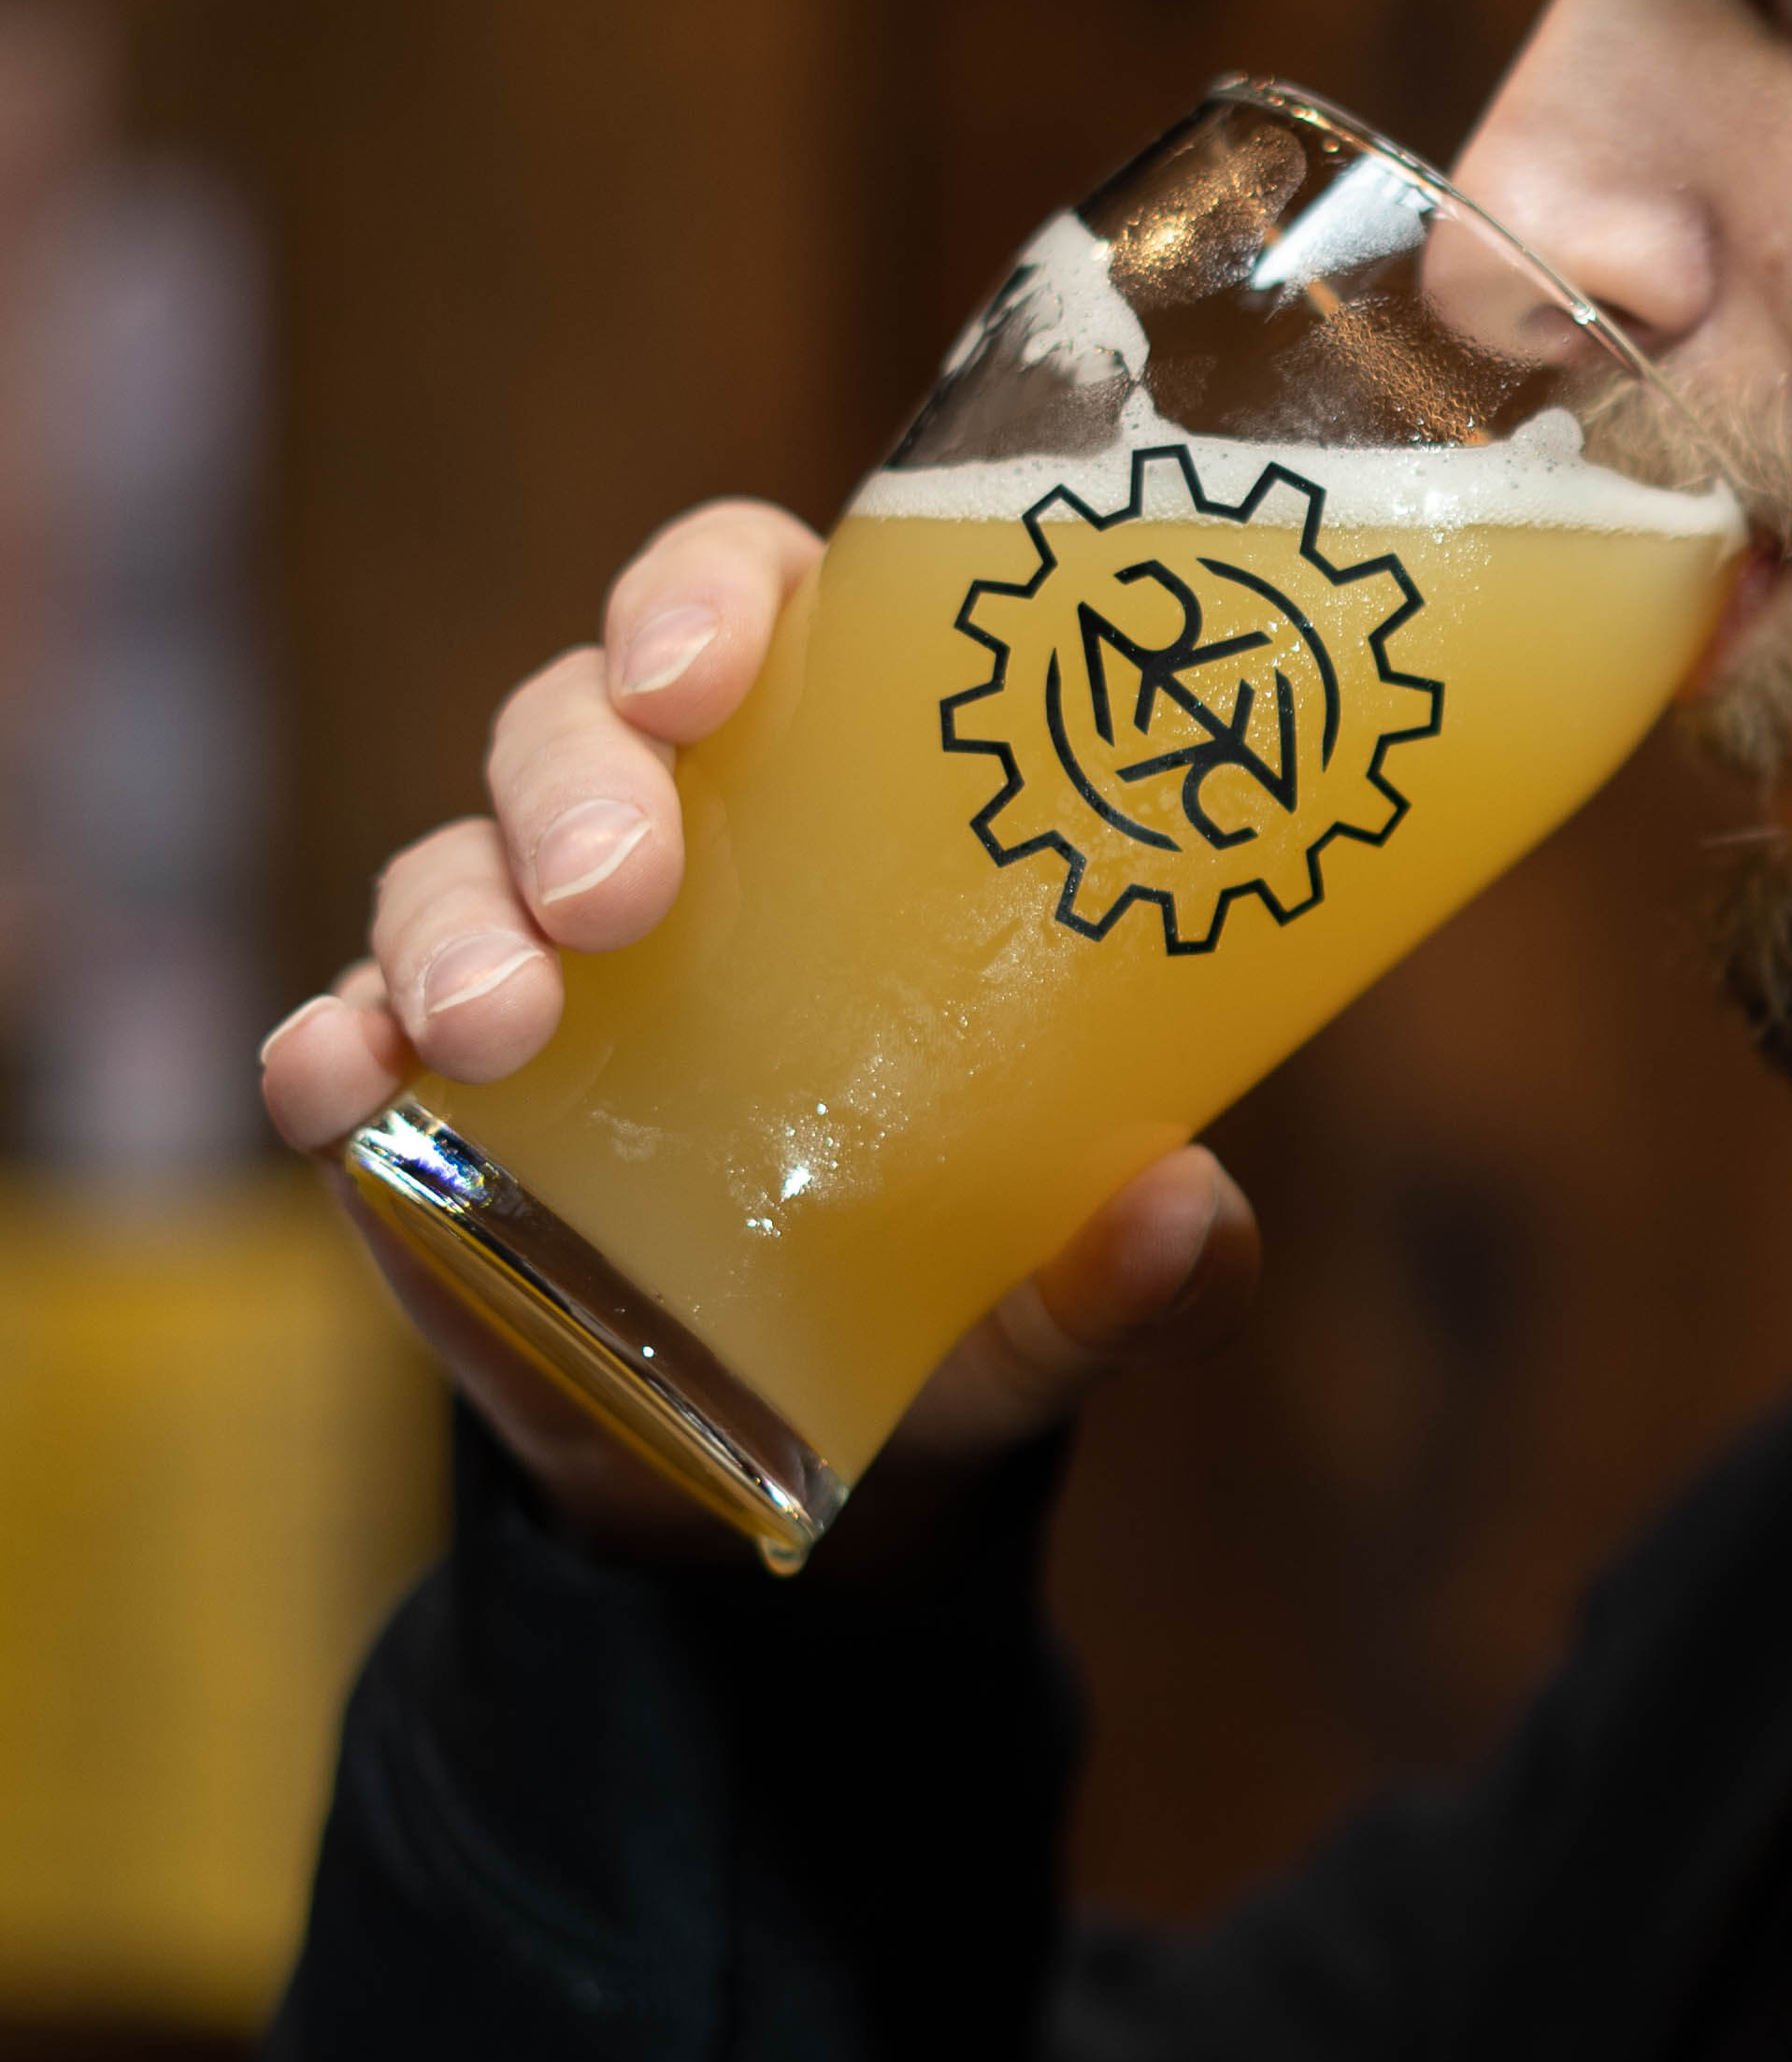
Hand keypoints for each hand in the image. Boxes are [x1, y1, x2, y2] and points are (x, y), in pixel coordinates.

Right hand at [260, 499, 1257, 1553]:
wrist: (792, 1464)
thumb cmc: (951, 1288)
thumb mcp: (1059, 1290)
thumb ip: (1138, 1265)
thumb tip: (1191, 1220)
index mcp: (832, 809)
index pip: (748, 608)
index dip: (705, 597)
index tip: (704, 670)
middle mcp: (664, 847)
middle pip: (575, 721)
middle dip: (579, 782)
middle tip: (622, 896)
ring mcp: (526, 967)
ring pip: (448, 864)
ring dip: (457, 924)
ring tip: (501, 1027)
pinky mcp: (421, 1105)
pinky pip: (342, 1033)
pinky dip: (331, 1049)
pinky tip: (347, 1083)